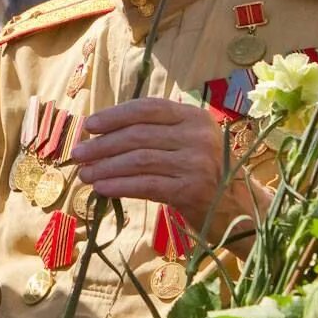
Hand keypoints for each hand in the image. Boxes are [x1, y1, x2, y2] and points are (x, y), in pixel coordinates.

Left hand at [72, 97, 234, 232]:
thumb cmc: (204, 174)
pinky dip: (118, 185)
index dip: (115, 115)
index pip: (148, 108)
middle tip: (77, 154)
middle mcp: (198, 137)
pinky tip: (101, 188)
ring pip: (138, 160)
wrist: (239, 209)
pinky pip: (145, 185)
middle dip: (102, 145)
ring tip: (84, 174)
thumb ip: (157, 133)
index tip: (89, 125)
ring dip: (105, 167)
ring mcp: (196, 163)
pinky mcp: (191, 191)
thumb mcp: (188, 143)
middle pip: (139, 135)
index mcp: (195, 117)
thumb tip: (101, 133)